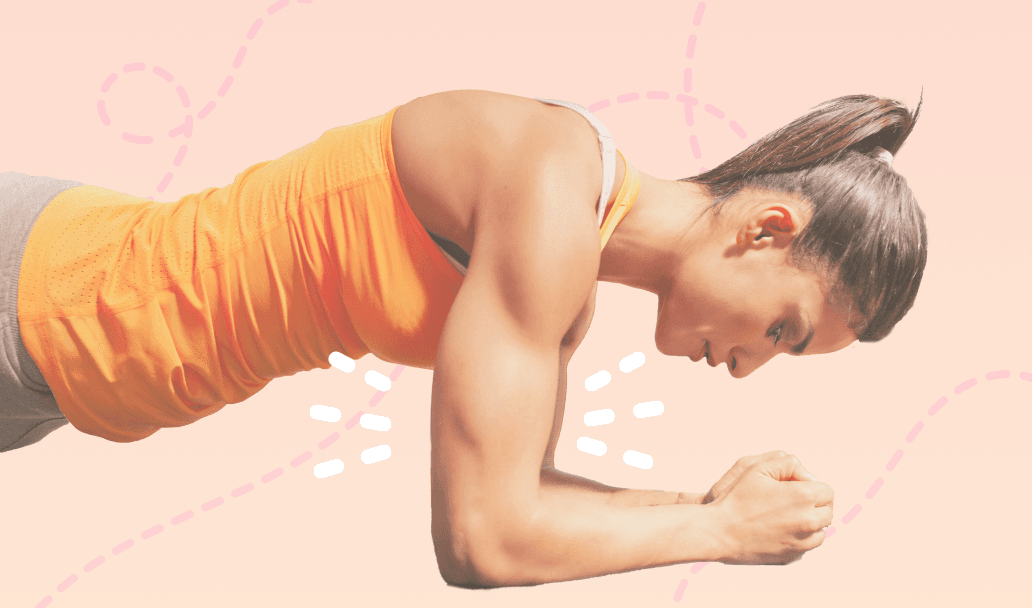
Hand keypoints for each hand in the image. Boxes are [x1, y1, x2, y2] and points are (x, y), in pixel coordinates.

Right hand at [708, 453, 833, 565]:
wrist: (720, 532)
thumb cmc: (736, 500)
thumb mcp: (757, 469)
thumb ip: (787, 464)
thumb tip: (808, 476)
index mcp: (803, 497)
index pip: (827, 491)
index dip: (812, 486)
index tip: (796, 487)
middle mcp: (808, 521)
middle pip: (828, 511)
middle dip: (816, 504)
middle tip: (793, 500)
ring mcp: (802, 542)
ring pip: (822, 530)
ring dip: (812, 522)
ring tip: (790, 515)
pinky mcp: (793, 556)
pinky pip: (808, 545)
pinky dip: (802, 537)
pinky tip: (783, 529)